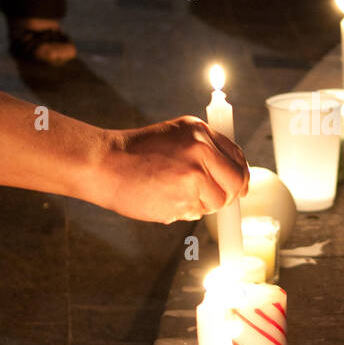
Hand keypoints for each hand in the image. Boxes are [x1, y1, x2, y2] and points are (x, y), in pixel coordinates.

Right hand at [98, 116, 248, 223]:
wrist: (103, 163)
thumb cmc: (136, 153)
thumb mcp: (175, 136)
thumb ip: (204, 150)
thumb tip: (234, 177)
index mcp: (200, 131)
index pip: (237, 157)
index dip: (240, 176)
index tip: (239, 186)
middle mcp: (201, 150)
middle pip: (236, 183)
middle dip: (228, 196)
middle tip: (213, 199)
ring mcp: (193, 175)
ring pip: (217, 202)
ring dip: (202, 205)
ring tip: (174, 194)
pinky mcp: (183, 199)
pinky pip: (196, 213)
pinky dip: (183, 212)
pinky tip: (163, 198)